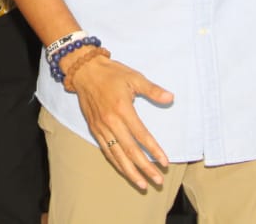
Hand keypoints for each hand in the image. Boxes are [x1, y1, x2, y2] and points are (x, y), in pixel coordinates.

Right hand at [64, 49, 172, 188]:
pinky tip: (125, 171)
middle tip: (158, 181)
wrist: (85, 71)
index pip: (141, 135)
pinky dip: (116, 163)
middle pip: (130, 150)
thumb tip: (170, 98)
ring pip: (116, 155)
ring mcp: (101, 128)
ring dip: (130, 172)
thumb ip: (152, 90)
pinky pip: (106, 150)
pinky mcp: (94, 129)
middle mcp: (111, 122)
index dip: (154, 150)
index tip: (165, 162)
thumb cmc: (111, 73)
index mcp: (122, 109)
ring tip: (142, 184)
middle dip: (145, 168)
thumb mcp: (134, 77)